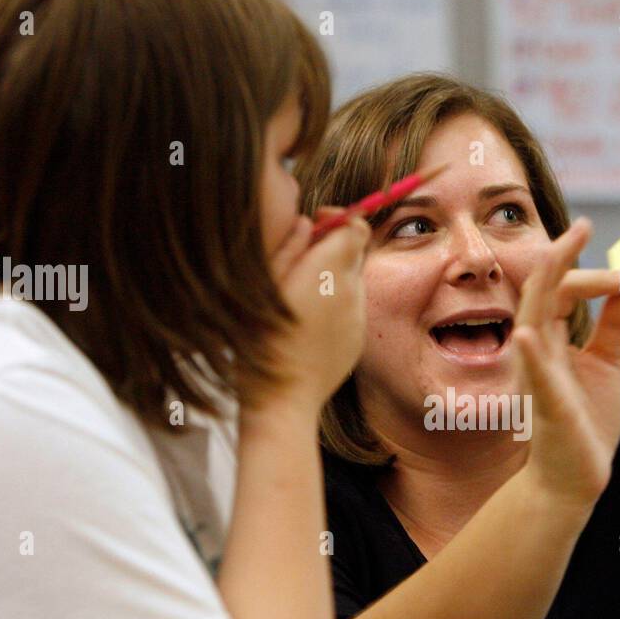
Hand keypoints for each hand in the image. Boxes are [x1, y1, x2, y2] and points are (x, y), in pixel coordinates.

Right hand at [262, 209, 370, 412]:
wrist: (282, 398)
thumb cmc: (261, 338)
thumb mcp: (265, 281)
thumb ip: (289, 245)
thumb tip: (308, 223)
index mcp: (328, 269)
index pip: (356, 225)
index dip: (338, 220)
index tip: (315, 227)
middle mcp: (351, 289)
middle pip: (355, 253)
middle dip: (333, 250)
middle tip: (302, 262)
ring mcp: (358, 317)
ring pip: (352, 283)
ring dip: (332, 280)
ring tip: (299, 299)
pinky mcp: (358, 339)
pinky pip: (350, 311)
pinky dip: (334, 308)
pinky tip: (307, 324)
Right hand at [512, 218, 619, 506]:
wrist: (572, 479)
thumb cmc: (585, 421)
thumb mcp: (607, 362)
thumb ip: (616, 323)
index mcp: (551, 341)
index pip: (562, 290)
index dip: (588, 269)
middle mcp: (538, 352)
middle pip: (543, 295)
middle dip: (560, 259)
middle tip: (583, 226)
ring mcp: (539, 377)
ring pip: (533, 323)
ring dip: (543, 288)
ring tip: (553, 254)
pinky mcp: (547, 406)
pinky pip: (536, 378)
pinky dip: (532, 356)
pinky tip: (528, 335)